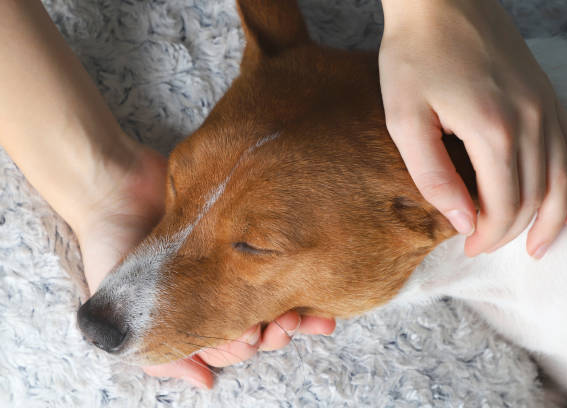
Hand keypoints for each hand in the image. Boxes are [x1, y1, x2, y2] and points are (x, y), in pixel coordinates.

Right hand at [76, 146, 335, 388]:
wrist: (113, 189)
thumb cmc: (111, 249)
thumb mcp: (120, 312)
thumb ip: (158, 354)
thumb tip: (206, 382)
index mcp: (191, 312)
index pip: (228, 342)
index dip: (245, 345)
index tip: (252, 336)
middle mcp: (214, 289)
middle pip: (257, 321)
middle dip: (275, 330)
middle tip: (285, 324)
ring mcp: (230, 261)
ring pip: (272, 293)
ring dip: (294, 310)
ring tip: (311, 315)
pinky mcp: (243, 232)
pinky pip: (274, 255)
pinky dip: (295, 269)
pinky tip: (316, 283)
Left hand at [379, 0, 566, 257]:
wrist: (441, 0)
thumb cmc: (414, 56)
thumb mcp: (404, 119)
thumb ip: (432, 175)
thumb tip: (461, 220)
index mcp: (492, 129)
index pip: (503, 206)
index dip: (487, 235)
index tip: (466, 246)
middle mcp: (531, 120)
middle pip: (536, 197)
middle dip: (510, 231)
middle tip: (483, 245)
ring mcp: (546, 105)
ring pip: (565, 178)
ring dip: (554, 219)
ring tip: (538, 247)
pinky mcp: (547, 95)